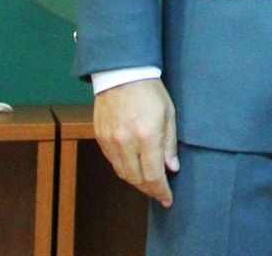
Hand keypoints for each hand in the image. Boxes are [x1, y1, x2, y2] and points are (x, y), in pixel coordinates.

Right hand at [93, 78, 178, 206]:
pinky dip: (124, 169)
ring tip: (148, 184)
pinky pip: (112, 161)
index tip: (168, 199)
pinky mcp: (100, 137)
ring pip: (123, 173)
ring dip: (136, 182)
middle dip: (150, 190)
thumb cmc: (151, 91)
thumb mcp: (169, 114)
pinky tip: (133, 168)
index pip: (153, 175)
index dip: (161, 191)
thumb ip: (169, 144)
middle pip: (136, 179)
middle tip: (160, 193)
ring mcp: (110, 141)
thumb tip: (172, 168)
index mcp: (147, 136)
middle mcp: (126, 142)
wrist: (122, 73)